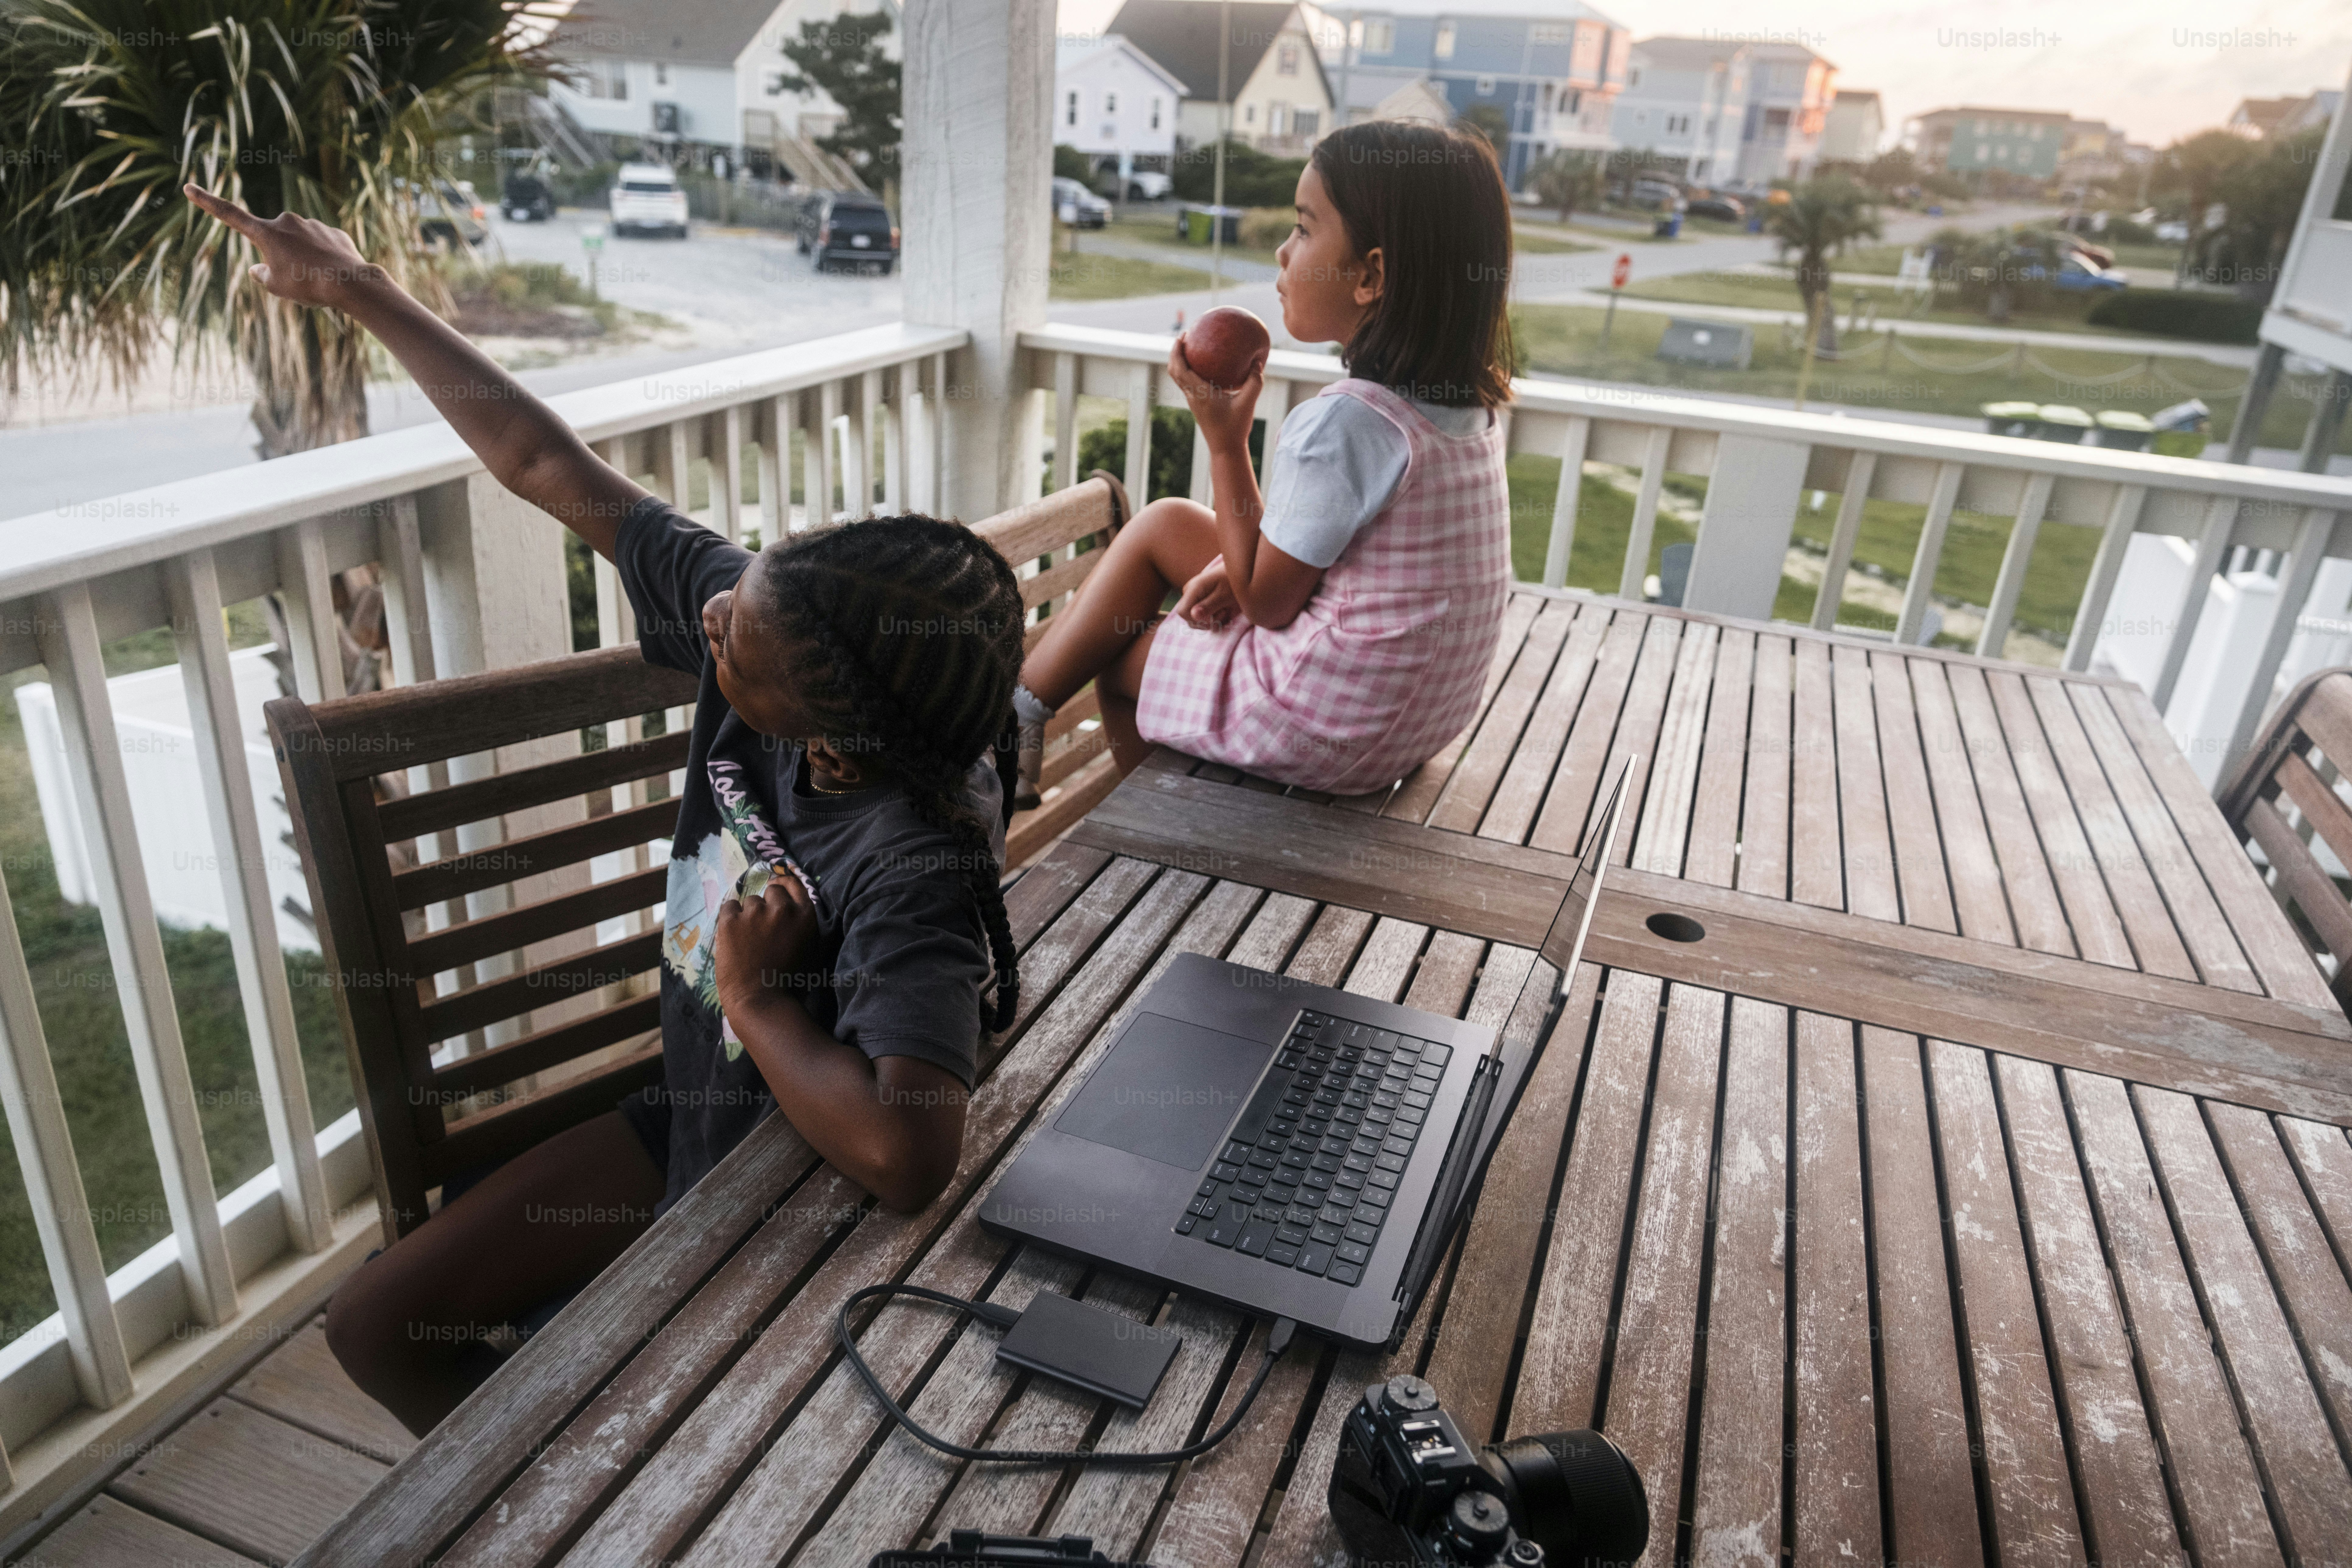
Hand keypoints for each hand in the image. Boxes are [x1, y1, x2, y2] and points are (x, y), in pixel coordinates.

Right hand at [183, 184, 383, 307]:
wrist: (350, 282)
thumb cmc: (308, 285)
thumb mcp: (277, 286)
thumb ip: (262, 275)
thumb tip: (257, 269)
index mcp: (266, 232)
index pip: (229, 214)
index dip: (207, 201)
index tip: (189, 187)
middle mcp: (287, 221)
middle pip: (276, 242)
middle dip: (282, 258)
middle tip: (299, 279)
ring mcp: (312, 224)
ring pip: (301, 245)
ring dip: (305, 260)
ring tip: (319, 279)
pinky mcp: (334, 232)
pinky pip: (323, 248)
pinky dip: (325, 261)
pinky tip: (335, 273)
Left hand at [713, 875, 819, 1017]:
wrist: (761, 1002)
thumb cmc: (790, 984)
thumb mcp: (808, 949)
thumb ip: (801, 925)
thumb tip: (788, 908)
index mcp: (805, 916)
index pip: (794, 884)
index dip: (783, 885)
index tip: (776, 889)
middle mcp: (782, 909)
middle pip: (771, 891)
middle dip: (766, 905)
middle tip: (761, 926)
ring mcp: (755, 913)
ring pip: (749, 901)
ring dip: (747, 914)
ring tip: (745, 938)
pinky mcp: (730, 921)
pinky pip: (728, 907)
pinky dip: (730, 918)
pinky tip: (732, 935)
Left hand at [1166, 337, 1262, 451]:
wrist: (1225, 450)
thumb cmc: (1235, 428)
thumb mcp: (1248, 403)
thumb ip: (1254, 382)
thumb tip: (1258, 362)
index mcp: (1199, 394)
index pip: (1180, 369)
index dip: (1177, 351)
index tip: (1182, 336)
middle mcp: (1192, 396)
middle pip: (1174, 371)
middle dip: (1175, 352)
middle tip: (1185, 336)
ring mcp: (1193, 401)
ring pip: (1179, 378)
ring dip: (1180, 361)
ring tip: (1192, 347)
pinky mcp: (1198, 404)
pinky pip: (1188, 383)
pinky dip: (1190, 370)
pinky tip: (1206, 365)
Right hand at [1173, 555, 1241, 630]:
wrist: (1240, 571)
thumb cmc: (1234, 581)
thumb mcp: (1224, 595)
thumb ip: (1209, 605)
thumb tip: (1194, 615)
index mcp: (1193, 588)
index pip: (1182, 612)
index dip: (1196, 619)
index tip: (1214, 616)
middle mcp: (1190, 593)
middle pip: (1188, 618)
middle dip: (1206, 621)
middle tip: (1224, 613)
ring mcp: (1195, 597)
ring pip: (1196, 620)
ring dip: (1212, 621)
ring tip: (1226, 611)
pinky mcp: (1201, 601)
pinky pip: (1202, 617)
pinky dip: (1215, 618)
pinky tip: (1225, 611)